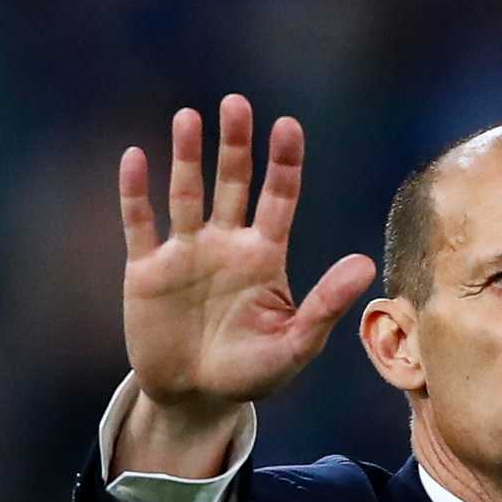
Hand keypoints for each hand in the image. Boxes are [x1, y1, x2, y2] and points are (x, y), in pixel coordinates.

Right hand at [118, 94, 376, 418]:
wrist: (195, 398)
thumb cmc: (251, 373)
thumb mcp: (295, 345)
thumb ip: (326, 305)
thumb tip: (367, 264)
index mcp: (264, 257)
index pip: (279, 198)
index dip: (283, 162)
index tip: (287, 126)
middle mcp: (226, 245)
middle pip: (233, 183)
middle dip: (235, 144)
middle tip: (236, 103)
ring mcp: (185, 253)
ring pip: (186, 193)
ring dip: (186, 157)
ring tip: (188, 117)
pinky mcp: (146, 271)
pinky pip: (140, 224)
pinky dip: (136, 193)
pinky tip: (135, 157)